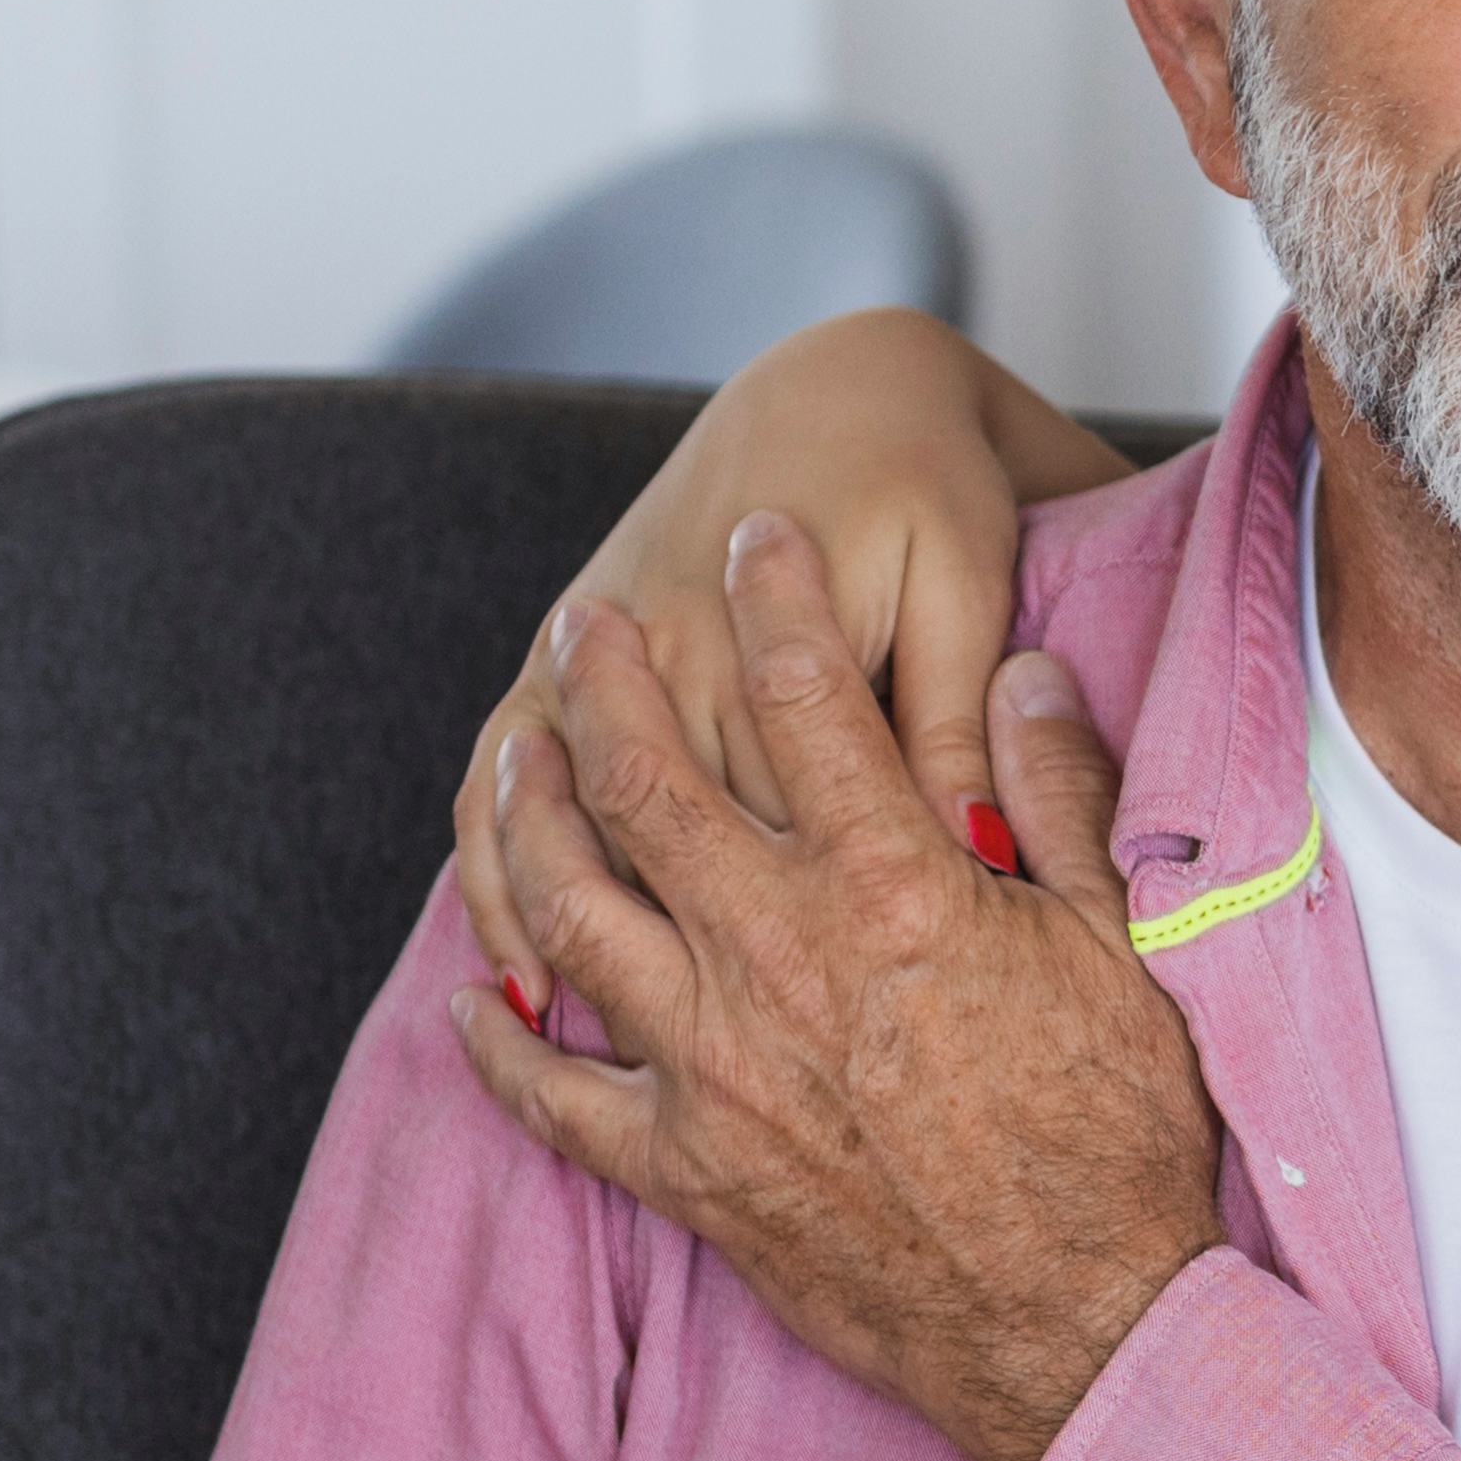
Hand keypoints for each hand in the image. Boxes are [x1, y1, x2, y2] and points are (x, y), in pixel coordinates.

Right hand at [449, 310, 1070, 1008]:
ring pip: (561, 817)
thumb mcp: (968, 590)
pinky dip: (486, 870)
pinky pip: (491, 772)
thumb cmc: (927, 484)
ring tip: (573, 1045)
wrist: (845, 371)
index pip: (779, 823)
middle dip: (676, 969)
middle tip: (718, 1089)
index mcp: (779, 642)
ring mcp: (607, 652)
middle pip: (663, 839)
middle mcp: (674, 653)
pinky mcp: (574, 649)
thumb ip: (965, 724)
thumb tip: (974, 851)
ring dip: (557, 935)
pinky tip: (501, 976)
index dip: (804, 944)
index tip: (836, 1061)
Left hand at [461, 515, 1223, 1460]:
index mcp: (892, 889)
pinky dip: (504, 1046)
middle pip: (647, 783)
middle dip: (601, 682)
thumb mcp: (1117, 944)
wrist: (1082, 1324)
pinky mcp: (687, 1171)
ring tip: (520, 759)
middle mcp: (778, 961)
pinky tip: (477, 1000)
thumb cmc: (1116, 1139)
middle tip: (579, 620)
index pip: (807, 697)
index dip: (772, 601)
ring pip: (573, 912)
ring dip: (531, 822)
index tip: (754, 542)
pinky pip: (556, 1098)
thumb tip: (1028, 670)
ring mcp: (715, 1069)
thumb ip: (1059, 795)